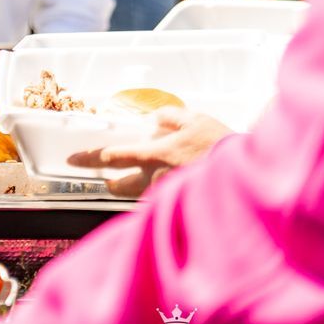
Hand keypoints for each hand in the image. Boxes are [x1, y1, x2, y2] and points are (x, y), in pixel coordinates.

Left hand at [67, 107, 233, 196]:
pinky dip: (165, 194)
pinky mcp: (184, 205)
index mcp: (154, 156)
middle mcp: (157, 180)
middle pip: (121, 187)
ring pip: (144, 195)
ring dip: (141, 188)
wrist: (250, 176)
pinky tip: (177, 186)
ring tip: (149, 180)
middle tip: (109, 179)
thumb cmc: (222, 147)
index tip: (73, 160)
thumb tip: (157, 120)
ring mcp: (171, 197)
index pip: (112, 158)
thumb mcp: (196, 121)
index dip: (89, 158)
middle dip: (112, 183)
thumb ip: (171, 117)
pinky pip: (166, 201)